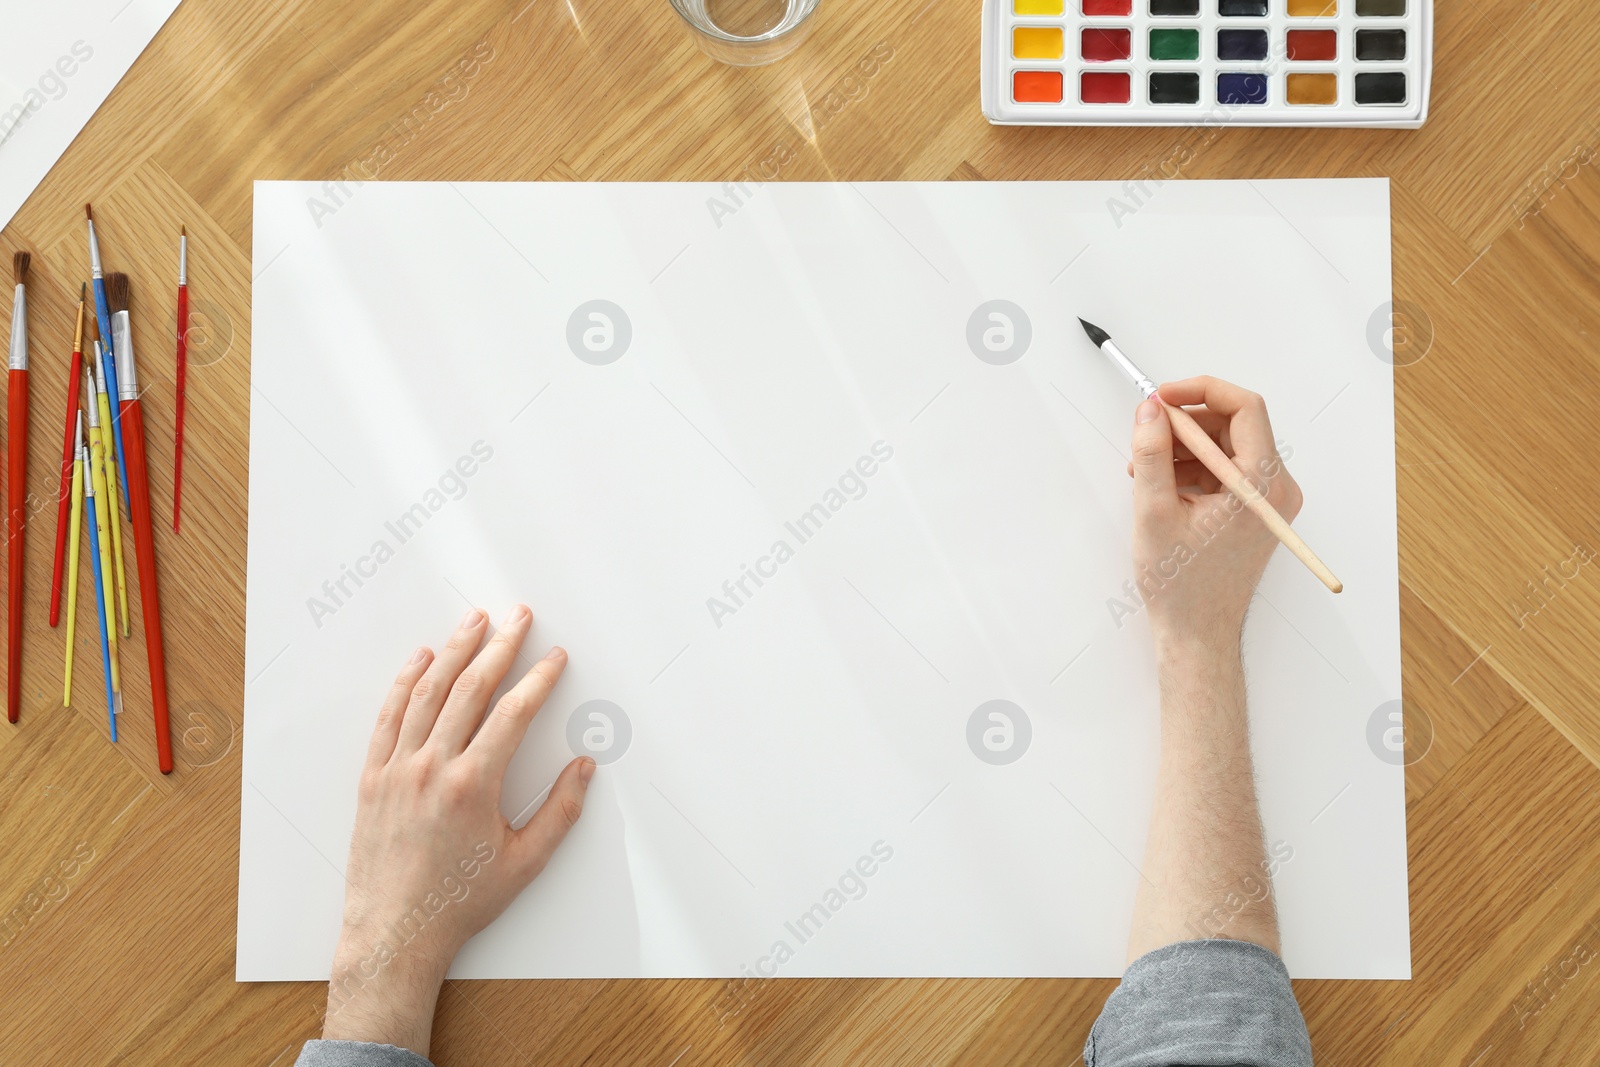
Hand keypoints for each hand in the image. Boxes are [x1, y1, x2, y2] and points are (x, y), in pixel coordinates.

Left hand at [321, 605, 593, 1056]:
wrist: (394, 932)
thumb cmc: (460, 902)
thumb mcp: (525, 863)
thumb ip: (560, 812)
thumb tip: (585, 768)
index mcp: (473, 786)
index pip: (512, 714)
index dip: (537, 679)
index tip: (554, 657)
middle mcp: (432, 768)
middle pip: (469, 689)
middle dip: (499, 647)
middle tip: (518, 617)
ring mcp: (397, 769)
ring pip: (428, 693)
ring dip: (453, 650)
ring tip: (474, 620)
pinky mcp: (373, 778)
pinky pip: (389, 717)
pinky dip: (405, 682)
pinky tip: (420, 658)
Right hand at [1125, 377, 1301, 652]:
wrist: (1197, 634)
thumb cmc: (1182, 586)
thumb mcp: (1154, 511)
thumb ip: (1152, 454)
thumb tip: (1150, 411)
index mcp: (1262, 486)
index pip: (1245, 408)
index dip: (1201, 391)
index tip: (1163, 397)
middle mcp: (1275, 490)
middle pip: (1235, 425)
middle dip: (1186, 423)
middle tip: (1146, 432)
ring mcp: (1268, 502)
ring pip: (1227, 447)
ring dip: (1184, 447)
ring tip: (1145, 468)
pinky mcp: (1254, 512)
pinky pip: (1225, 470)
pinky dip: (1192, 468)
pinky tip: (1160, 484)